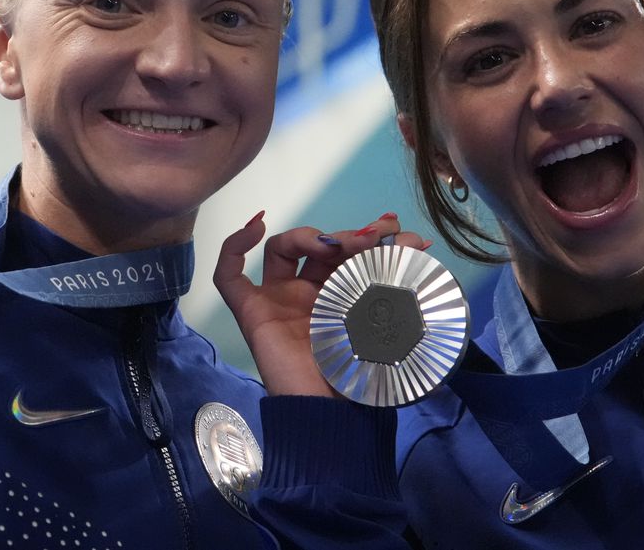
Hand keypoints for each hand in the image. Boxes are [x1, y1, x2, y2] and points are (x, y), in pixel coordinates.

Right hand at [214, 212, 430, 397]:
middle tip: (374, 240)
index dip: (369, 238)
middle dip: (346, 236)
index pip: (345, 254)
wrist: (335, 415)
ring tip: (337, 244)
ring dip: (308, 235)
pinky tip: (255, 229)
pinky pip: (228, 276)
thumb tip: (416, 243)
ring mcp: (276, 302)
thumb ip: (399, 285)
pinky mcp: (251, 313)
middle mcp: (306, 297)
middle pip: (315, 248)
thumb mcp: (389, 323)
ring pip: (279, 249)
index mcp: (337, 300)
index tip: (399, 233)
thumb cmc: (361, 376)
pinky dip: (233, 247)